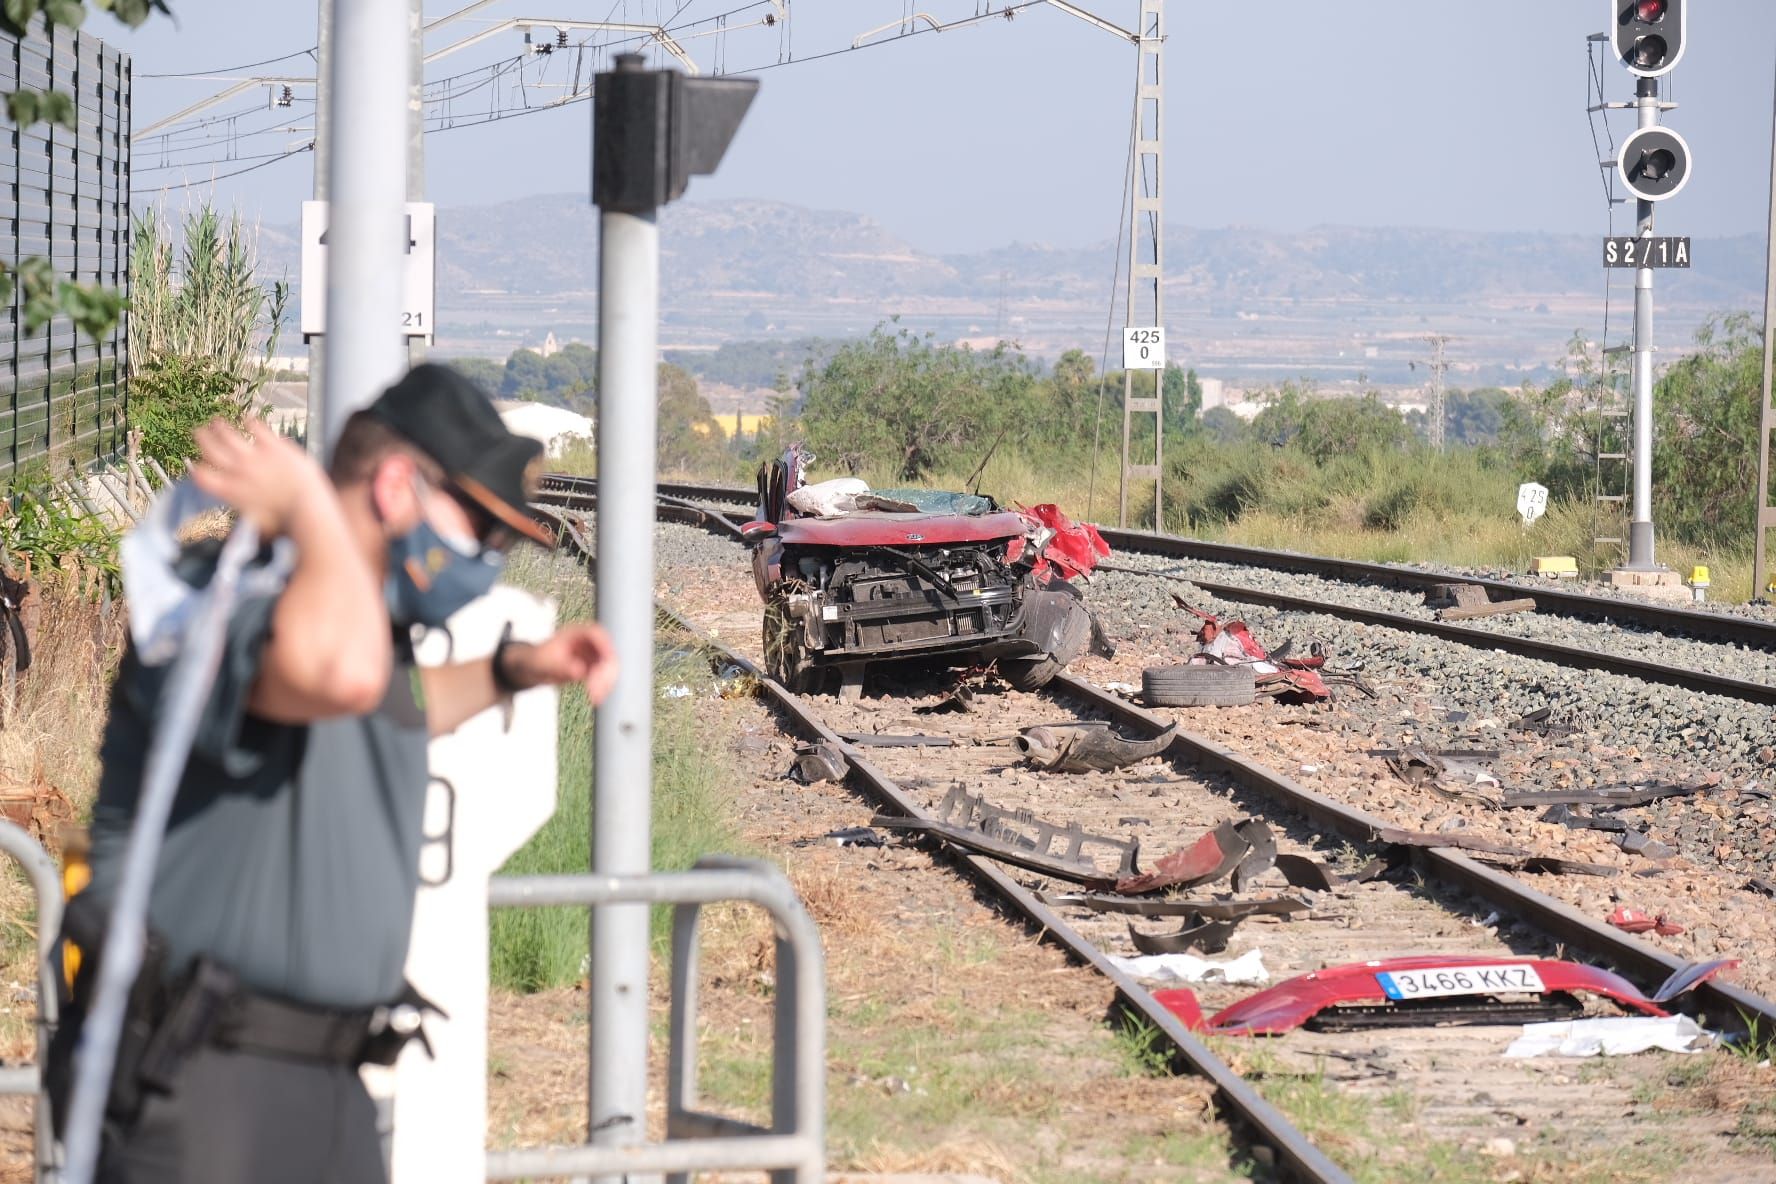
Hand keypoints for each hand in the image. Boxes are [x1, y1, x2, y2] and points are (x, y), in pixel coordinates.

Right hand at [190, 417, 332, 538]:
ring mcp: (255, 457)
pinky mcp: (274, 447)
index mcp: (229, 492)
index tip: (196, 467)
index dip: (197, 470)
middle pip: (211, 450)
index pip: (202, 476)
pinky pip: (257, 429)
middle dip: (202, 439)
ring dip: (221, 427)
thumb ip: (242, 532)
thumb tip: (232, 545)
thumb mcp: (256, 530)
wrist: (309, 509)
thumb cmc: (285, 526)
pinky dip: (250, 423)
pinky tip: (247, 419)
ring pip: (229, 435)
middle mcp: (238, 471)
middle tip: (197, 432)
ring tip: (216, 421)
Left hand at [506, 623, 618, 703]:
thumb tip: (580, 671)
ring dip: (605, 682)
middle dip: (606, 672)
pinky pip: (604, 678)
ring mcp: (592, 655)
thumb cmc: (539, 658)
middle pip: (607, 653)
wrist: (534, 669)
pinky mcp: (593, 668)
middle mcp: (588, 642)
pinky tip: (596, 697)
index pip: (598, 634)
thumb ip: (565, 665)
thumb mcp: (549, 661)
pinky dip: (602, 687)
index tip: (608, 661)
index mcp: (578, 633)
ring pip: (608, 668)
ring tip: (596, 697)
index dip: (606, 646)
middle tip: (598, 688)